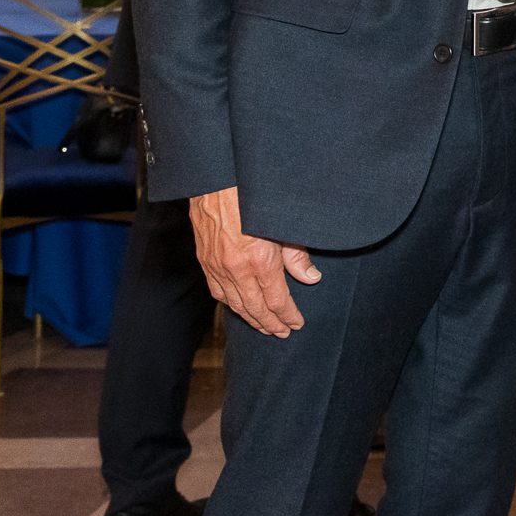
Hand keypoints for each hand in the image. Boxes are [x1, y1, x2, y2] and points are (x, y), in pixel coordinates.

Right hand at [188, 186, 319, 337]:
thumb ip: (297, 256)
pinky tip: (239, 308)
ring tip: (264, 327)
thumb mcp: (285, 226)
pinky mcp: (205, 261)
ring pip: (235, 304)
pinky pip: (217, 292)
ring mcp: (217, 267)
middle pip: (255, 308)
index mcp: (259, 261)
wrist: (217, 182)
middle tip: (282, 333)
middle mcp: (236, 269)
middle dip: (270, 323)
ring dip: (251, 319)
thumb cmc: (254, 199)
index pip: (276, 300)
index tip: (297, 324)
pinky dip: (230, 304)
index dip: (288, 315)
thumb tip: (311, 279)